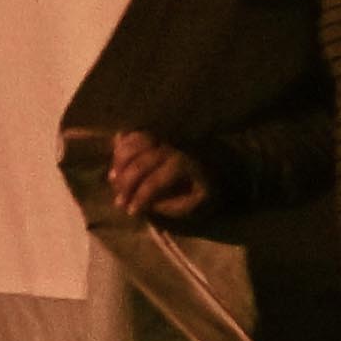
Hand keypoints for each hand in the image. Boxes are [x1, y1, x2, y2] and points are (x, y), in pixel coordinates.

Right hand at [70, 126, 215, 229]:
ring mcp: (164, 133)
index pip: (153, 182)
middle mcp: (171, 145)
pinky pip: (135, 131)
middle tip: (118, 202)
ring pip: (133, 144)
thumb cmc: (210, 184)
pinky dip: (122, 142)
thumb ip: (174, 207)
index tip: (131, 212)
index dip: (139, 198)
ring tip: (113, 180)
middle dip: (125, 184)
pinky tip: (116, 156)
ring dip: (119, 162)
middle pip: (139, 164)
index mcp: (183, 163)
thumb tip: (148, 206)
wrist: (228, 159)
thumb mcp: (199, 202)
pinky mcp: (161, 128)